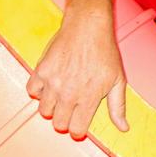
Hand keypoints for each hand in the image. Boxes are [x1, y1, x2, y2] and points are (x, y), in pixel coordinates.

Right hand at [27, 6, 128, 138]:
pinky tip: (50, 84)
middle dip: (65, 120)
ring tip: (61, 95)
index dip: (78, 130)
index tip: (79, 123)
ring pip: (44, 111)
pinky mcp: (41, 70)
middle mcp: (69, 93)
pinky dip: (39, 91)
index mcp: (89, 98)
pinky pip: (32, 91)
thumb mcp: (118, 80)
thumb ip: (118, 106)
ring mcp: (53, 82)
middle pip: (58, 124)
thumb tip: (123, 128)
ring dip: (52, 107)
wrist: (88, 26)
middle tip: (70, 107)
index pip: (76, 130)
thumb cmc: (105, 51)